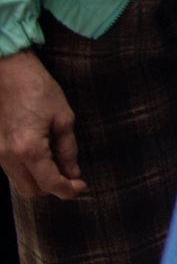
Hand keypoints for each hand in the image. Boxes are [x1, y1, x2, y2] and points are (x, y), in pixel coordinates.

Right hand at [0, 49, 83, 198]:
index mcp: (28, 149)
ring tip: (59, 164)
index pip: (50, 183)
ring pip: (20, 183)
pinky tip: (43, 157)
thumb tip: (72, 173)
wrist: (9, 72)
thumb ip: (68, 150)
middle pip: (32, 191)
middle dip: (53, 188)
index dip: (68, 190)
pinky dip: (28, 172)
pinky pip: (12, 171)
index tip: (81, 187)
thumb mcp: (63, 119)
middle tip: (72, 177)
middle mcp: (8, 156)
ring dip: (40, 181)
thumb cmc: (38, 90)